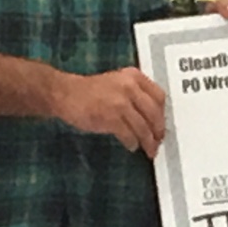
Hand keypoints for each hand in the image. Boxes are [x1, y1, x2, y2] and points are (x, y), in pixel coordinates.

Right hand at [51, 67, 165, 156]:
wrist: (64, 93)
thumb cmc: (90, 91)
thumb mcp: (117, 83)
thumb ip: (135, 93)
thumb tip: (153, 116)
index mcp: (134, 77)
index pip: (159, 96)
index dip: (163, 113)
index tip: (162, 124)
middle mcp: (130, 87)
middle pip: (154, 114)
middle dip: (158, 131)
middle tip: (158, 141)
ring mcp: (121, 102)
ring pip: (143, 127)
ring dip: (147, 141)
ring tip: (148, 149)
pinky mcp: (111, 117)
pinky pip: (129, 135)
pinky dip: (132, 143)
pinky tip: (131, 146)